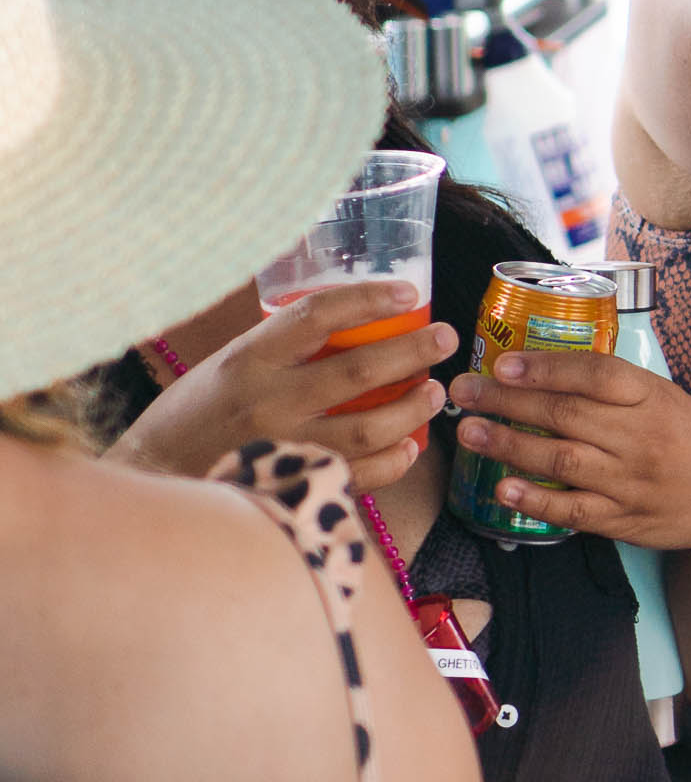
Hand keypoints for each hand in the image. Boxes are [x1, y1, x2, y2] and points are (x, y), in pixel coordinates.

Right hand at [112, 285, 454, 493]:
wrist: (153, 482)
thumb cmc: (194, 416)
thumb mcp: (227, 365)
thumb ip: (280, 348)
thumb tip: (351, 320)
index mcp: (248, 360)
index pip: (317, 314)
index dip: (369, 298)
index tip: (408, 291)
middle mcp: (266, 402)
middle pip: (358, 371)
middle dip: (412, 350)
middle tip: (445, 338)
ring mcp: (282, 450)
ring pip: (368, 427)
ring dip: (412, 409)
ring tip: (433, 393)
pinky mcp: (292, 490)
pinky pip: (360, 476)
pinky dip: (394, 460)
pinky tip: (410, 446)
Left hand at [450, 347, 690, 542]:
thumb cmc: (690, 436)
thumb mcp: (664, 396)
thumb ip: (612, 386)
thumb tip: (540, 367)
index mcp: (653, 398)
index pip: (598, 376)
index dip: (549, 368)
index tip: (504, 361)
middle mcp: (641, 437)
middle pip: (567, 415)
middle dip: (509, 401)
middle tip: (465, 391)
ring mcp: (630, 481)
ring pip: (563, 460)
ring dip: (510, 446)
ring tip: (471, 432)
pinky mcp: (623, 520)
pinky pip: (573, 510)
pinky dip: (536, 500)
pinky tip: (503, 488)